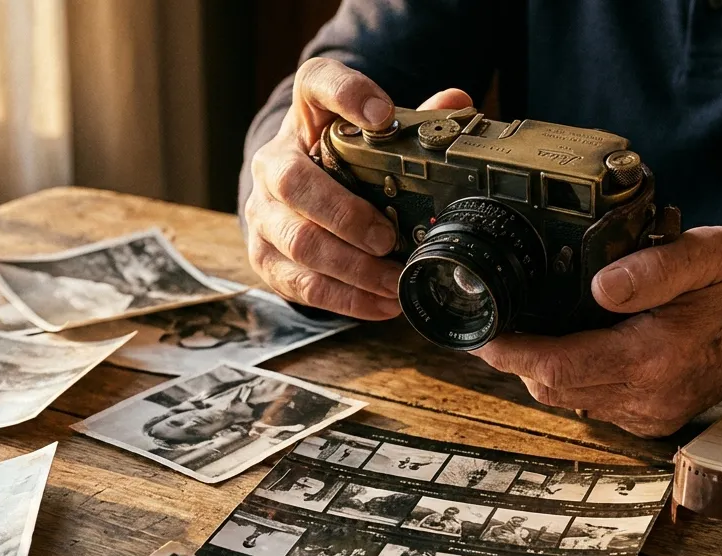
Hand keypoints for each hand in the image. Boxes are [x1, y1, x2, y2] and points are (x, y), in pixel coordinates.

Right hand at [245, 56, 471, 318]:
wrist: (292, 199)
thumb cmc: (340, 165)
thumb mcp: (370, 138)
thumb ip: (413, 121)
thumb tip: (458, 104)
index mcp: (306, 118)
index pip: (316, 84)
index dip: (345, 95)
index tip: (381, 114)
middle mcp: (273, 161)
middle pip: (293, 181)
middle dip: (345, 215)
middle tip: (387, 237)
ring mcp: (263, 212)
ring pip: (298, 241)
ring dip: (351, 267)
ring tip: (392, 281)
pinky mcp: (265, 257)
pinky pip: (300, 283)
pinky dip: (345, 299)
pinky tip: (379, 304)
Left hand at [473, 227, 721, 436]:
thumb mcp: (707, 253)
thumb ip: (651, 269)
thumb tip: (599, 287)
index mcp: (656, 360)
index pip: (558, 369)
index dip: (511, 353)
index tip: (481, 335)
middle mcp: (651, 398)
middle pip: (554, 389)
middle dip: (519, 358)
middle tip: (497, 323)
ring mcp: (653, 413)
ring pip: (570, 398)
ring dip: (545, 368)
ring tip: (530, 329)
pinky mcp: (656, 415)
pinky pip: (595, 402)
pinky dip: (575, 376)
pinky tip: (575, 344)